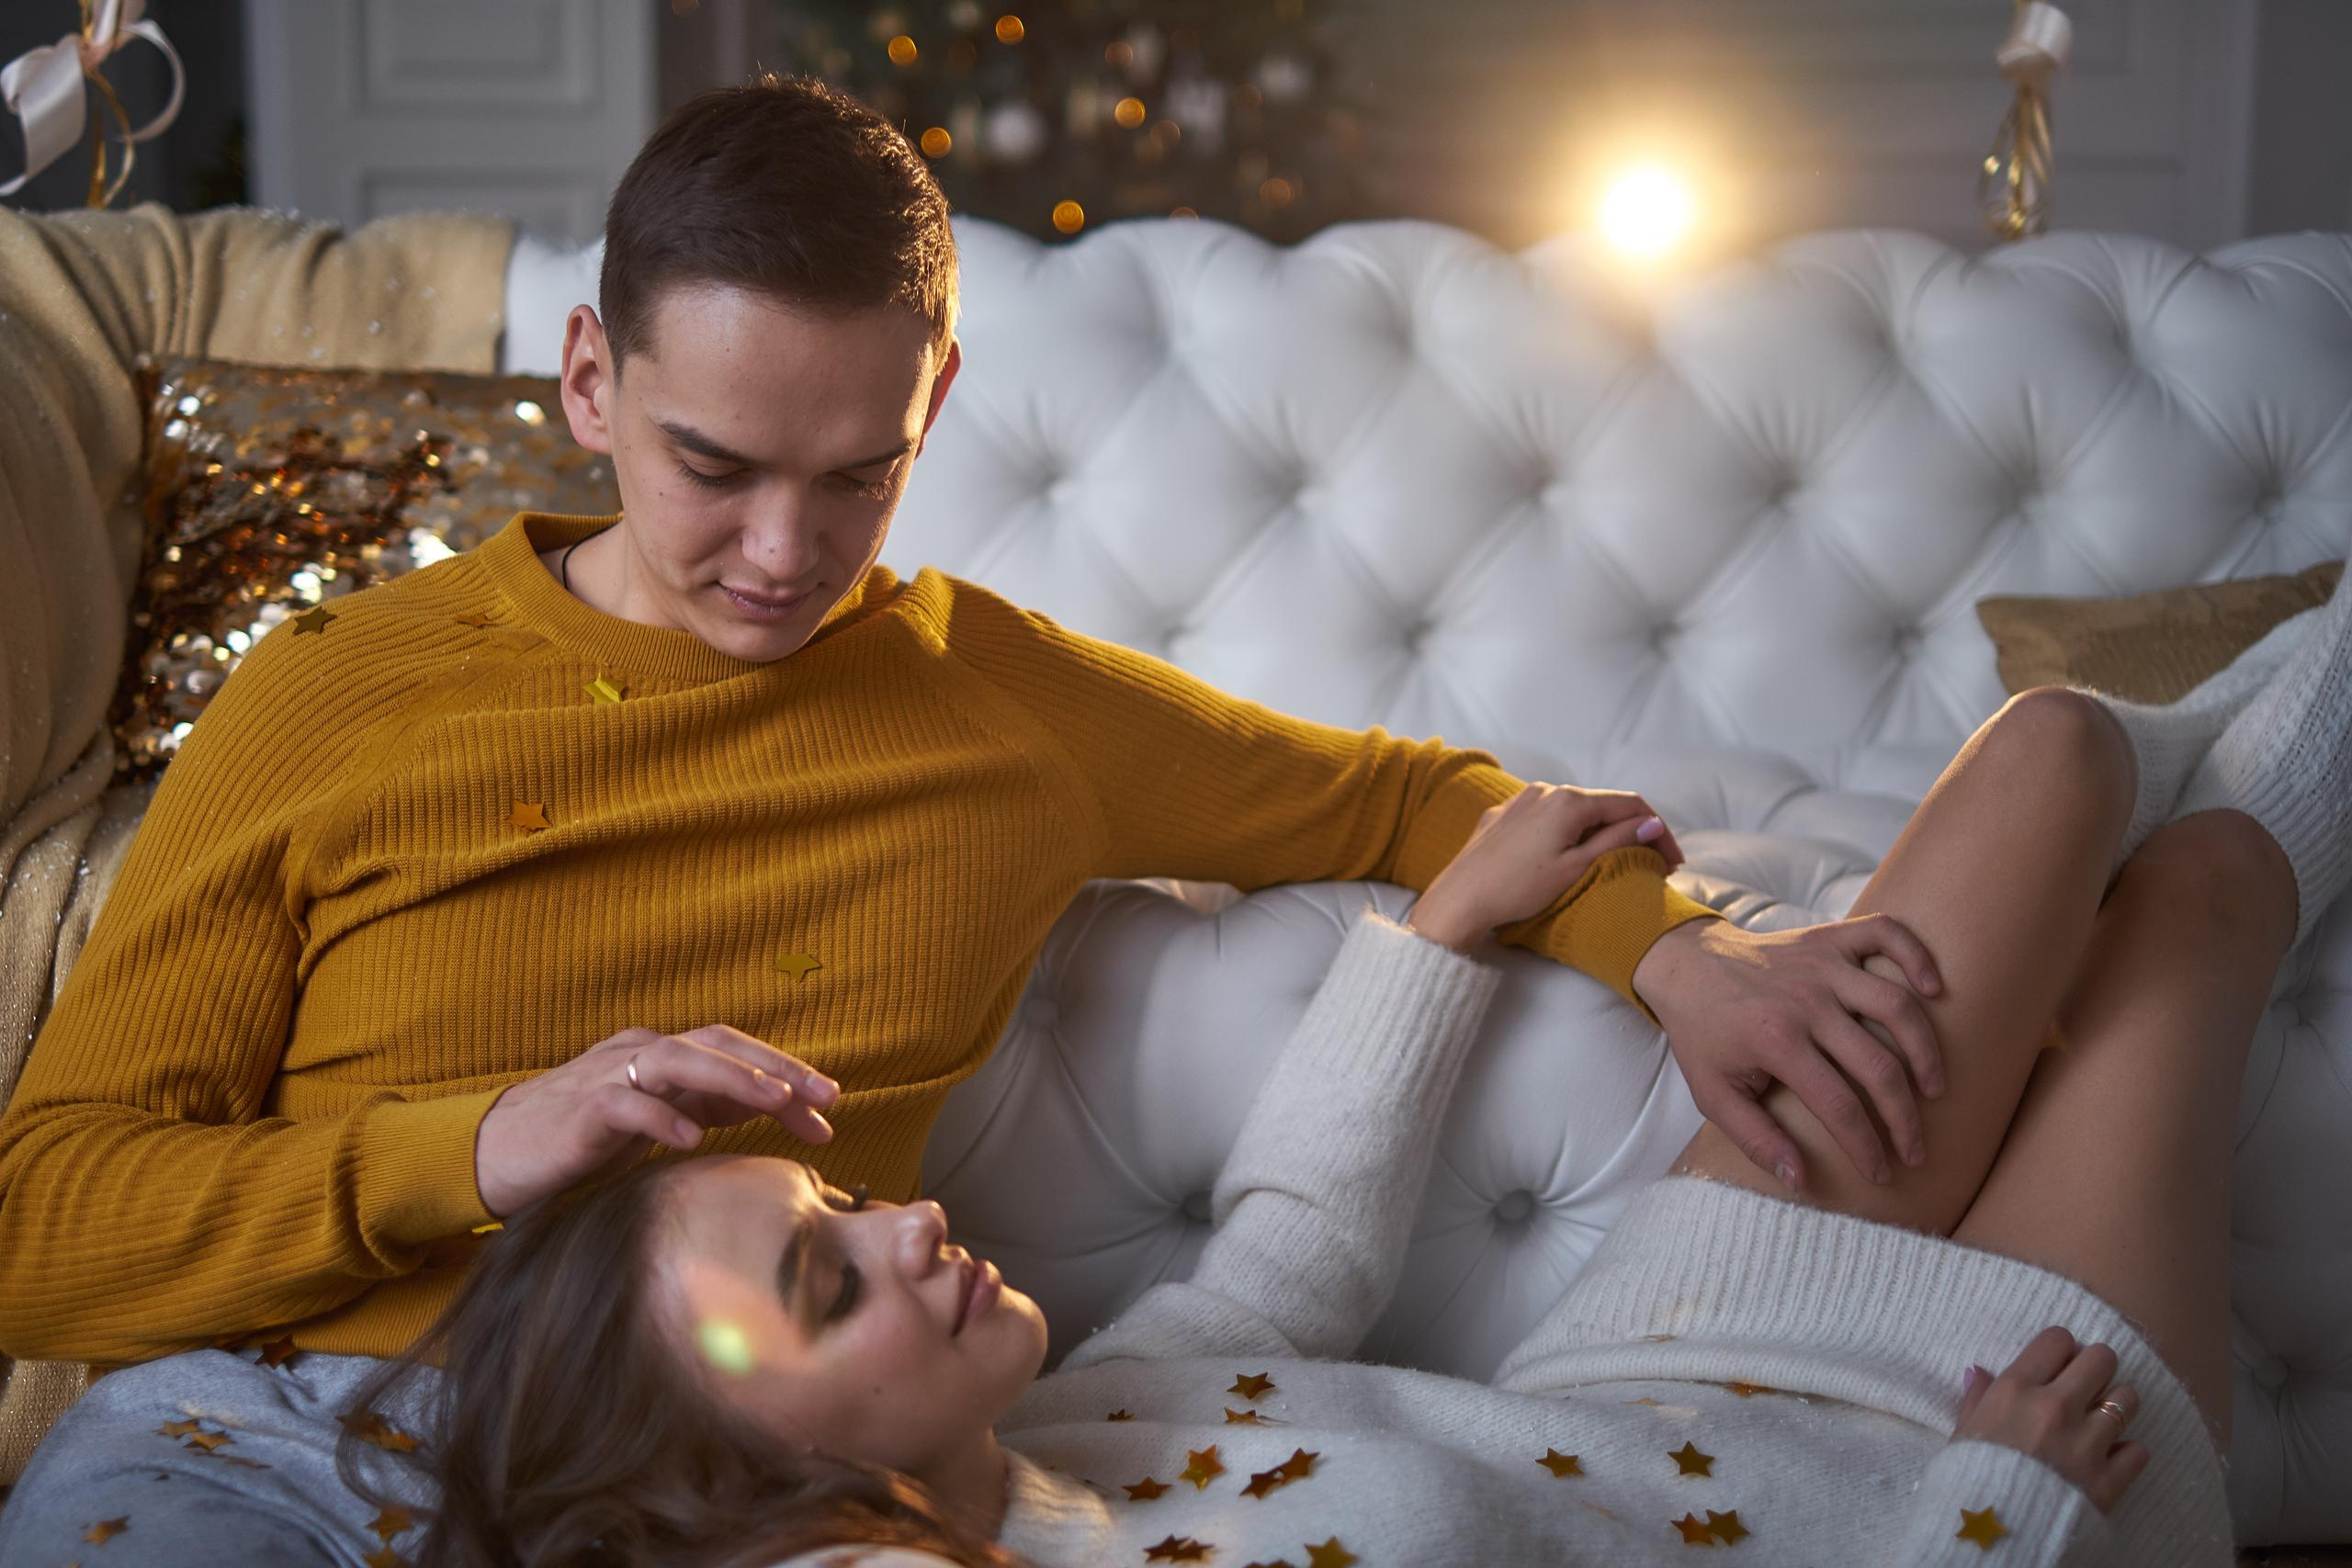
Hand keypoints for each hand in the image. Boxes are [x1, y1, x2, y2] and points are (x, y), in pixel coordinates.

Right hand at [473, 1025, 840, 1216]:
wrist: (491, 1155)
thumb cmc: (577, 1142)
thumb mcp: (652, 1122)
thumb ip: (702, 1107)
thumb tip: (769, 1107)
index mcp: (658, 1058)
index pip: (733, 1052)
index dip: (783, 1073)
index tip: (828, 1106)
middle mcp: (638, 1055)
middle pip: (716, 1044)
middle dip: (775, 1067)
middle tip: (823, 1097)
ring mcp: (607, 1078)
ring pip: (677, 1060)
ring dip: (730, 1078)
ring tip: (774, 1102)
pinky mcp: (578, 1112)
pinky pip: (624, 1106)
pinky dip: (660, 1118)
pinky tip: (692, 1139)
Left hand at [1407, 782, 1680, 951]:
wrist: (1459, 900)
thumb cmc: (1519, 888)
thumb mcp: (1577, 867)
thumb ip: (1617, 841)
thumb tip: (1652, 823)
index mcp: (1569, 801)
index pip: (1630, 805)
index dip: (1658, 832)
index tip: (1673, 862)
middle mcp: (1545, 791)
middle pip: (1602, 807)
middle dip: (1631, 833)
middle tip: (1653, 866)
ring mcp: (1520, 800)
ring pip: (1573, 812)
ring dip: (1599, 833)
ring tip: (1615, 863)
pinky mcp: (1501, 815)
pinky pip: (1546, 819)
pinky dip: (1567, 834)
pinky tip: (1570, 856)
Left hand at [1632, 914, 1943, 1187]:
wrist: (1684, 967)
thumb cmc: (1703, 1036)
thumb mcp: (1713, 1095)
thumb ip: (1755, 1138)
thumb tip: (1800, 1180)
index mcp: (1776, 1041)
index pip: (1839, 1106)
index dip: (1867, 1147)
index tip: (1881, 1174)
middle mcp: (1805, 1001)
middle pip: (1879, 1065)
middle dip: (1905, 1118)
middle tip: (1916, 1150)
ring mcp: (1820, 965)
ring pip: (1896, 1006)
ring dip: (1926, 1050)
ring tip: (1934, 1089)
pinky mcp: (1828, 938)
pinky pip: (1885, 933)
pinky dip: (1917, 954)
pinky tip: (1936, 988)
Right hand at [1952, 1325, 2148, 1513]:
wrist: (1990, 1538)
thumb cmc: (1969, 1481)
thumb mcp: (1962, 1435)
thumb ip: (1977, 1400)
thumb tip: (1977, 1371)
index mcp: (2014, 1391)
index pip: (2057, 1338)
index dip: (2060, 1348)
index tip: (2056, 1363)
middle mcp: (2054, 1408)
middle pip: (2101, 1358)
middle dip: (2096, 1368)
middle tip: (2086, 1386)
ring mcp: (2085, 1444)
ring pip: (2127, 1399)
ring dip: (2117, 1406)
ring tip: (2101, 1421)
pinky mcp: (2108, 1481)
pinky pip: (2138, 1450)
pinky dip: (2127, 1453)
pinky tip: (2109, 1458)